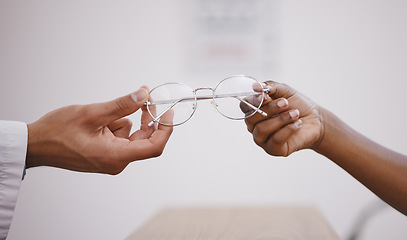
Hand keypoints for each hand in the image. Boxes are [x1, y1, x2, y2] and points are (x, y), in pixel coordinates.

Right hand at [26, 87, 172, 174]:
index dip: (166, 130)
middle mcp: (116, 162)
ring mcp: (110, 159)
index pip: (153, 147)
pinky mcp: (105, 155)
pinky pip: (120, 137)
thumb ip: (122, 105)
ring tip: (102, 115)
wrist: (36, 145)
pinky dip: (115, 125)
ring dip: (124, 121)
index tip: (168, 113)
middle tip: (143, 100)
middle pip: (143, 139)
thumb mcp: (92, 113)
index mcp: (115, 156)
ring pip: (130, 136)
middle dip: (144, 119)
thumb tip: (144, 94)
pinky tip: (98, 122)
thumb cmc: (58, 132)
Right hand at [245, 81, 323, 156]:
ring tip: (295, 113)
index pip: (244, 106)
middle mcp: (254, 126)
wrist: (315, 120)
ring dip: (281, 119)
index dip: (254, 101)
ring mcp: (262, 139)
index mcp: (254, 110)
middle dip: (269, 109)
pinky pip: (275, 140)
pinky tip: (297, 124)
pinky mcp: (272, 149)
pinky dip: (288, 130)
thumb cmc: (298, 105)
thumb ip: (270, 87)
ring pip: (262, 129)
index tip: (268, 96)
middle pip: (251, 118)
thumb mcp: (285, 91)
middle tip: (285, 103)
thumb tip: (256, 86)